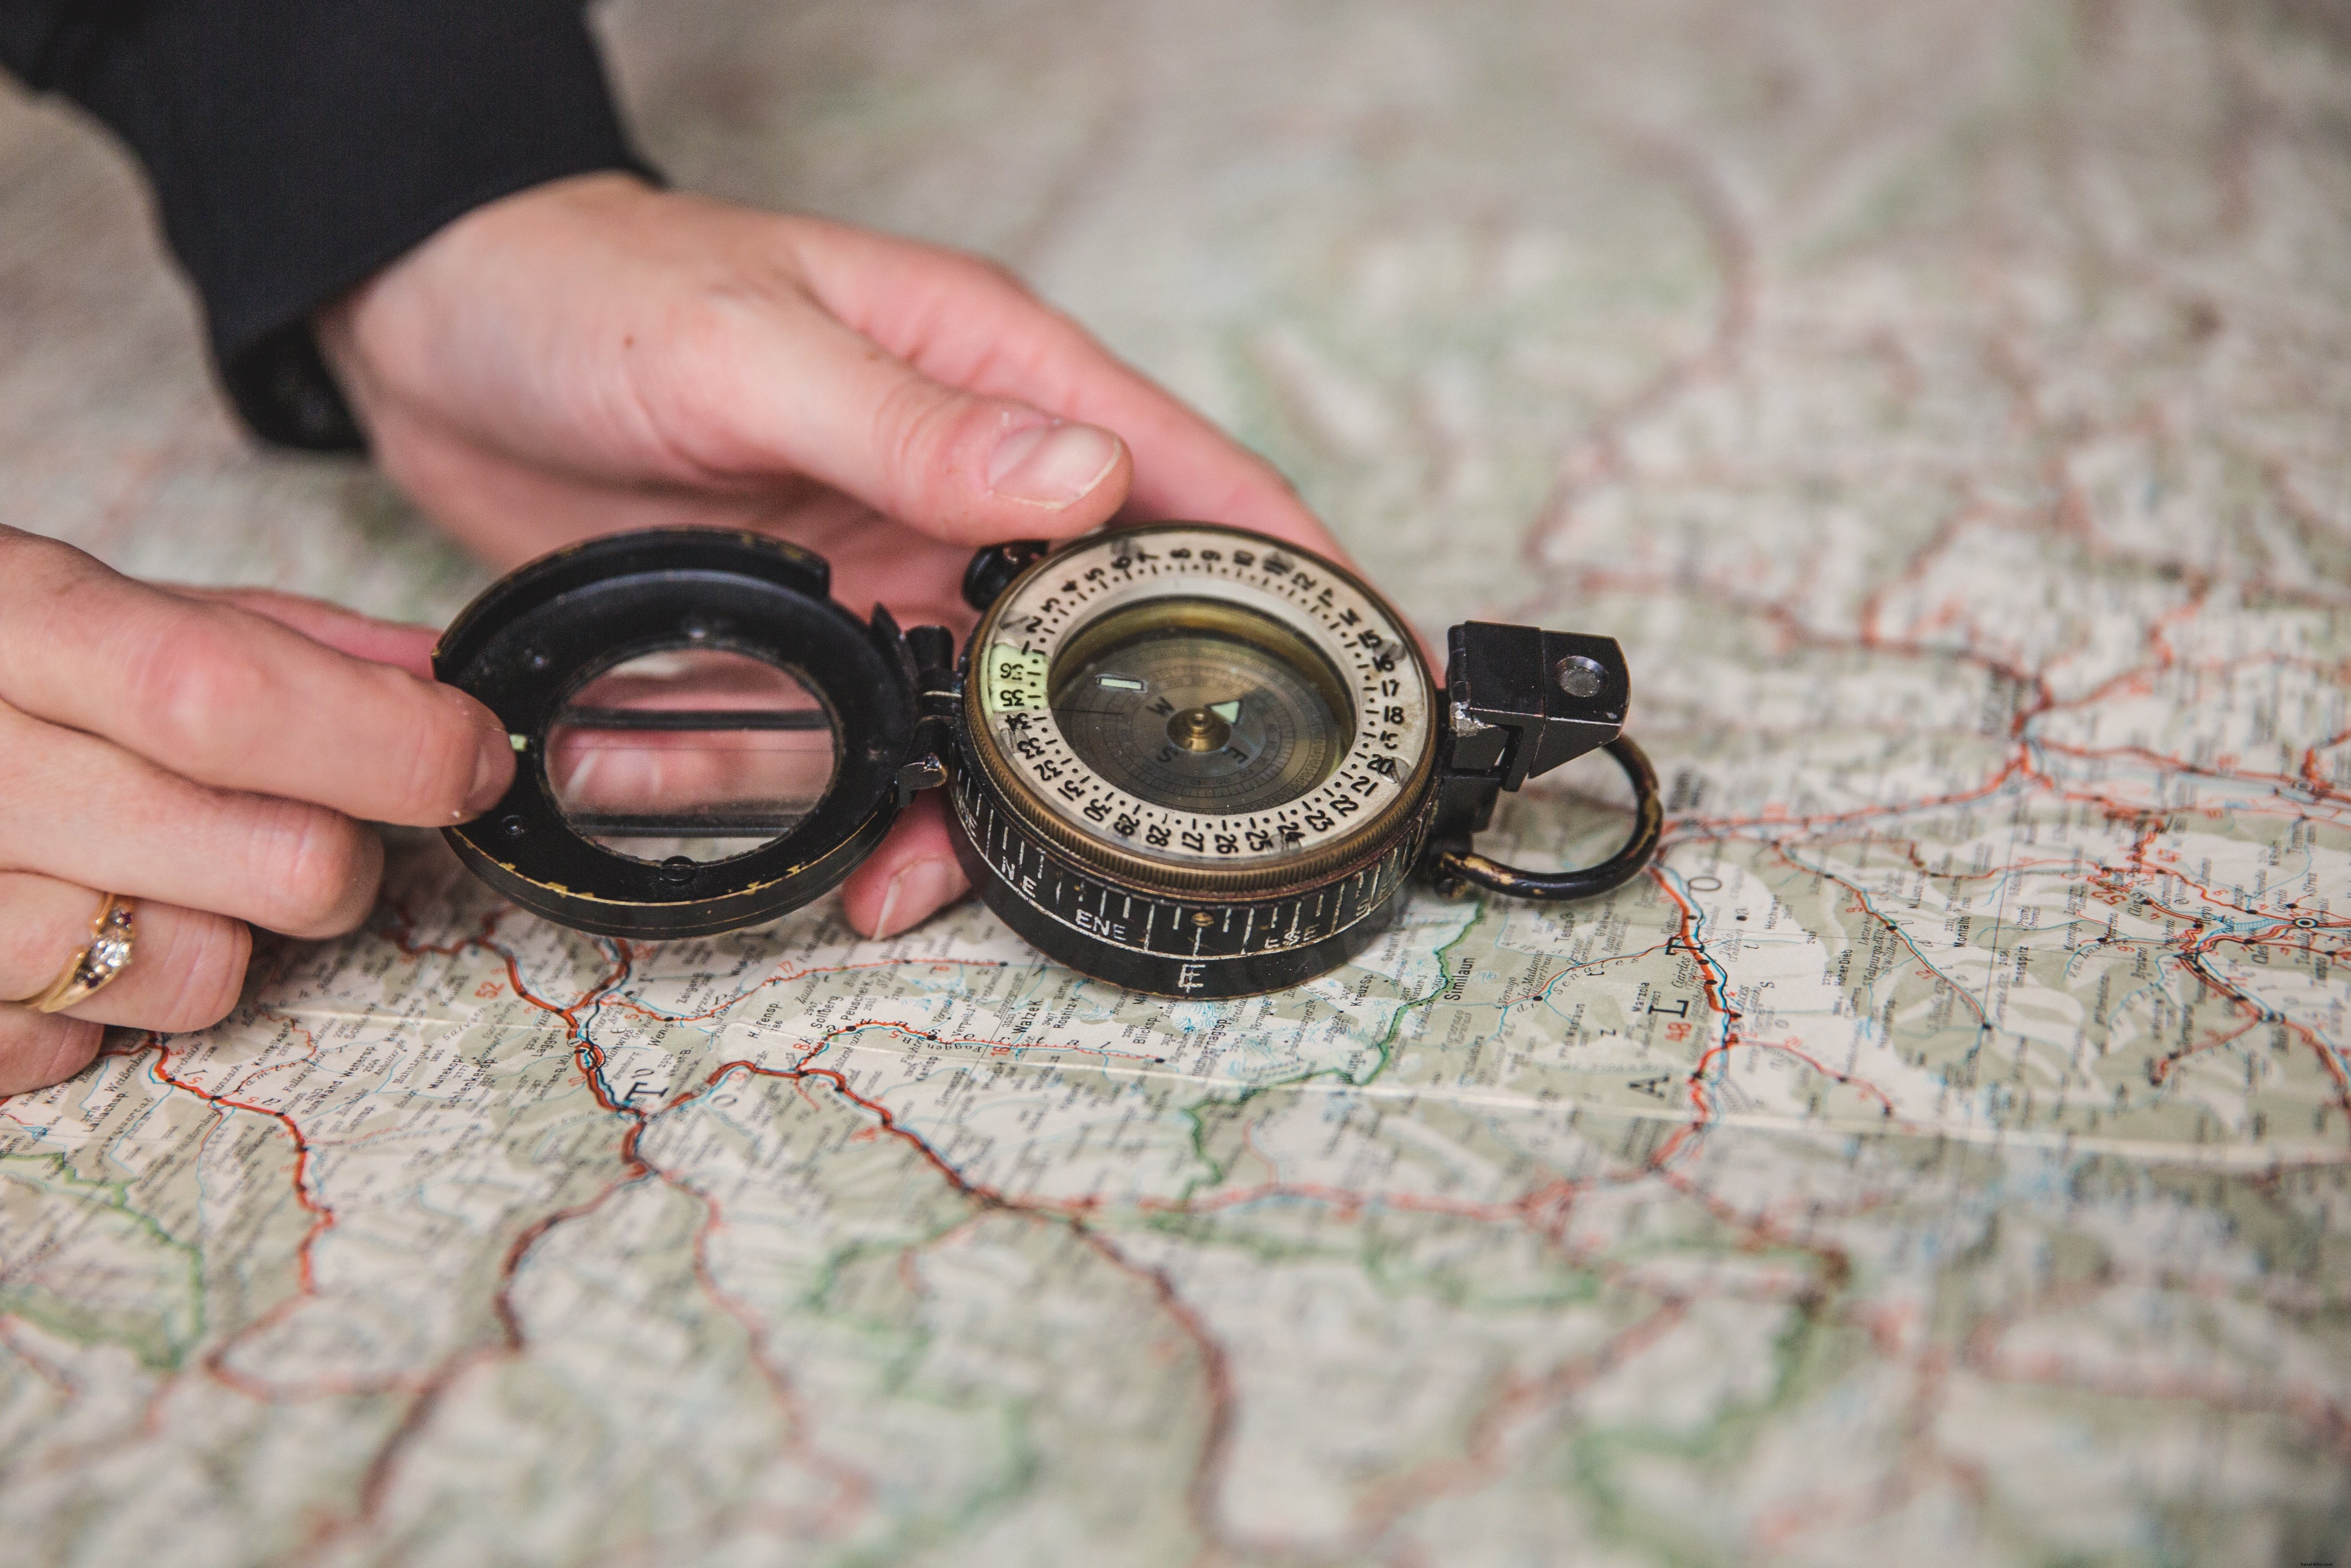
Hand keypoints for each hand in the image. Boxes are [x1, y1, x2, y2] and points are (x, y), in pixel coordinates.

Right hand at [0, 529, 516, 1093]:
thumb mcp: (95, 607)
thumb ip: (280, 640)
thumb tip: (446, 677)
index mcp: (3, 619)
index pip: (223, 696)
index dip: (389, 740)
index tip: (473, 756)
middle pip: (264, 855)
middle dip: (341, 855)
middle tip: (311, 825)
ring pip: (196, 972)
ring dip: (219, 935)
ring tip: (147, 873)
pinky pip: (84, 1047)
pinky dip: (103, 1005)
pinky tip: (59, 925)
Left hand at [319, 173, 1350, 938]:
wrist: (436, 326)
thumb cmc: (588, 290)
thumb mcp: (745, 343)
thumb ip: (912, 420)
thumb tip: (1085, 476)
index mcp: (994, 377)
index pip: (1185, 475)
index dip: (1297, 570)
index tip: (1376, 669)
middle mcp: (965, 481)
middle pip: (1109, 625)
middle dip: (1134, 738)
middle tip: (1146, 846)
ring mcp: (894, 562)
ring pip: (996, 709)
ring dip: (982, 803)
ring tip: (931, 885)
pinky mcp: (818, 626)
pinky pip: (882, 738)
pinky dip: (874, 802)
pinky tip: (849, 855)